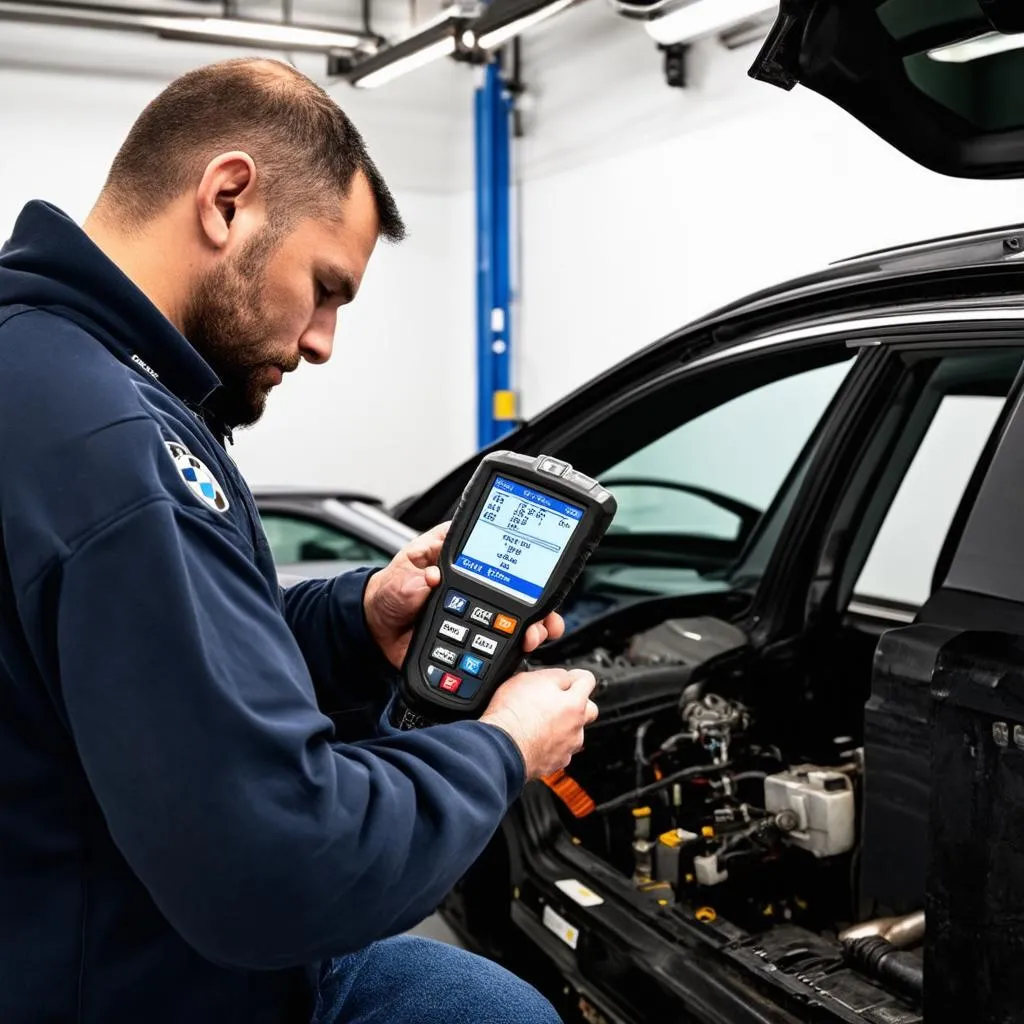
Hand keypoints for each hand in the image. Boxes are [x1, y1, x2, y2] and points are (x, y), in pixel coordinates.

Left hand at [363, 522, 566, 668]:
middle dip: (541, 608)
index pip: (504, 558)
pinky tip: (519, 656)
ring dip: (533, 631)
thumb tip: (431, 576)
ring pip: (519, 622)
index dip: (525, 567)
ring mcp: (481, 615)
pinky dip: (514, 653)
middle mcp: (479, 587)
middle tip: (540, 622)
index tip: (537, 578)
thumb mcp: (402, 570)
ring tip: (532, 639)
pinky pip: (500, 647)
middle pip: (523, 594)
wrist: (377, 630)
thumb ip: (417, 572)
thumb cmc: (390, 590)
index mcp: (465, 560)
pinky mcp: (477, 641)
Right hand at [480, 668, 598, 778]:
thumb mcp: (530, 678)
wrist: (501, 747)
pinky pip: (559, 750)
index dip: (575, 676)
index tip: (567, 678)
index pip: (587, 680)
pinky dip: (549, 744)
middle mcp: (576, 727)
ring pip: (572, 732)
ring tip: (537, 721)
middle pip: (587, 710)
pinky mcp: (554, 763)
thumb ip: (555, 676)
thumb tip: (562, 678)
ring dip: (561, 725)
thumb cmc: (513, 714)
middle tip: (555, 700)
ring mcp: (567, 748)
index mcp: (574, 704)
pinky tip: (533, 738)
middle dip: (575, 703)